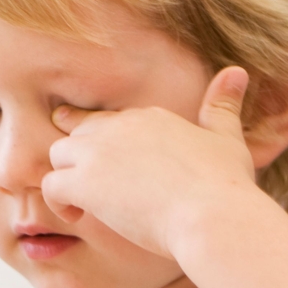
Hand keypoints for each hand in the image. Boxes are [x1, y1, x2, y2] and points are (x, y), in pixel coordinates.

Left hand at [43, 67, 279, 259]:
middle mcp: (121, 127)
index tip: (106, 163)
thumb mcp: (228, 138)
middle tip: (92, 187)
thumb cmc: (225, 185)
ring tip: (82, 204)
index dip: (103, 141)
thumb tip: (237, 71)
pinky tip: (77, 216)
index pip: (110, 120)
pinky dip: (57, 203)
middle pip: (80, 132)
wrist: (213, 215)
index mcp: (151, 116)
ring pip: (58, 153)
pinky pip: (51, 186)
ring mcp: (100, 152)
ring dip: (66, 177)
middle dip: (82, 159)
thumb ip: (222, 107)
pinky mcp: (86, 182)